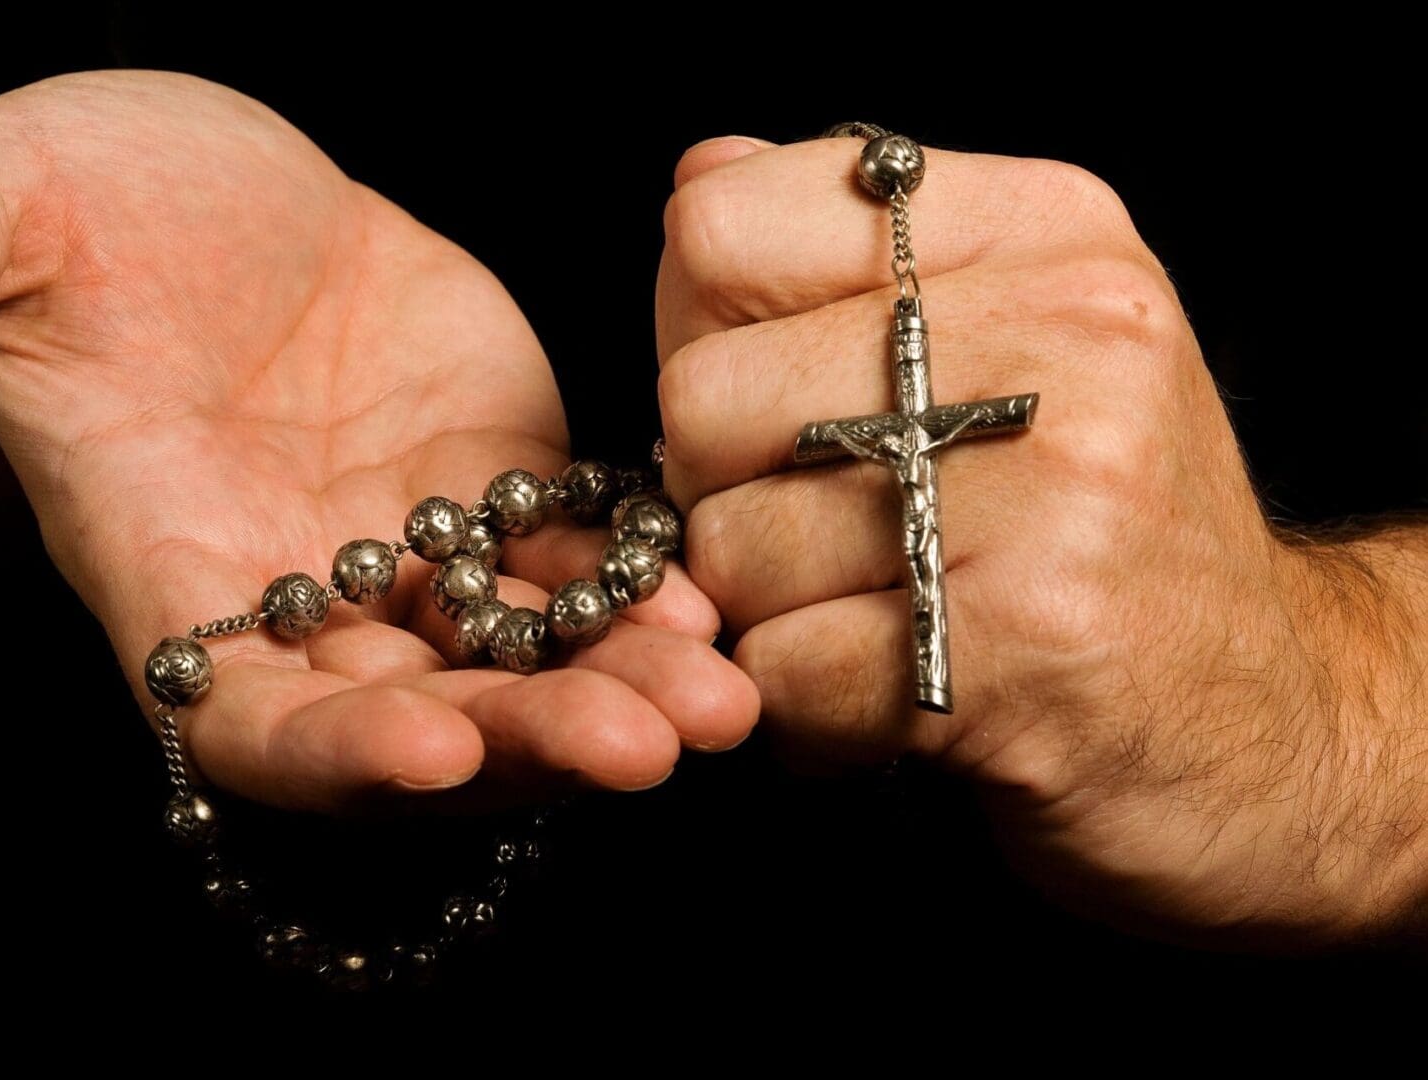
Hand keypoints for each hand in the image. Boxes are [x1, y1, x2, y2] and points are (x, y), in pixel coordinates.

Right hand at [0, 72, 756, 811]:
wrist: (192, 199)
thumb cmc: (61, 214)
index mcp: (167, 570)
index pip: (243, 719)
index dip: (333, 756)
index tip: (434, 752)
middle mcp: (297, 597)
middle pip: (419, 722)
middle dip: (532, 745)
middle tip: (655, 745)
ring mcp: (403, 549)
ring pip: (517, 659)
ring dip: (621, 687)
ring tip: (723, 695)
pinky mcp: (489, 483)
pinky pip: (572, 559)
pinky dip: (644, 584)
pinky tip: (720, 589)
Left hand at [657, 135, 1425, 945]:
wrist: (1264, 718)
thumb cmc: (1105, 528)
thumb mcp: (1013, 337)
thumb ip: (845, 259)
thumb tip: (701, 175)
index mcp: (1043, 231)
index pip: (721, 228)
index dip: (702, 335)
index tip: (775, 401)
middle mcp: (1065, 336)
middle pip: (701, 398)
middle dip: (724, 494)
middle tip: (830, 535)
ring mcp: (1056, 491)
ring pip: (728, 547)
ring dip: (769, 615)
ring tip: (881, 614)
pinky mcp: (1029, 645)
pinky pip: (783, 672)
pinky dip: (809, 709)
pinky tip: (895, 691)